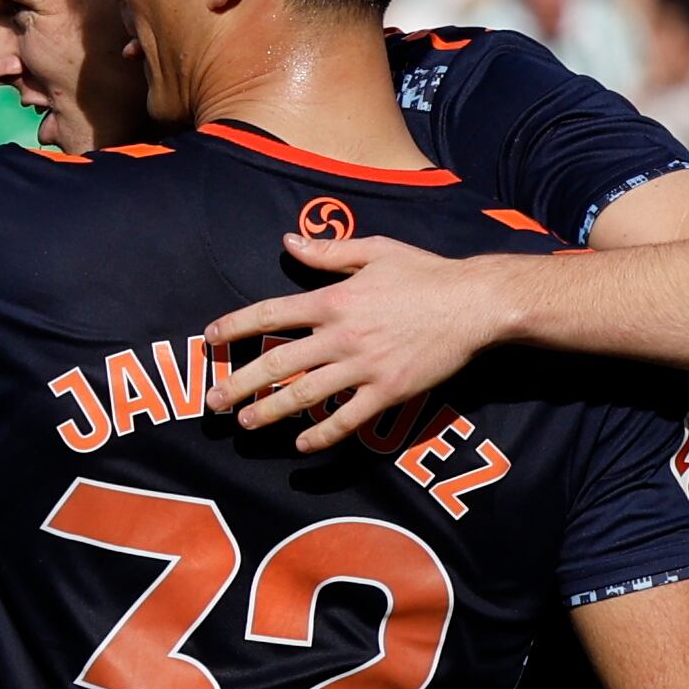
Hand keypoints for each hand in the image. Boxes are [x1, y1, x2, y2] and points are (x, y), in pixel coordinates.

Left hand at [206, 236, 515, 453]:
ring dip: (270, 411)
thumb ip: (328, 251)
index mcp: (334, 300)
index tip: (212, 338)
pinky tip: (301, 445)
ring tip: (244, 423)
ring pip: (305, 395)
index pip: (271, 313)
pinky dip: (322, 435)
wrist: (476, 304)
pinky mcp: (389, 391)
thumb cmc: (426, 273)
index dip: (237, 326)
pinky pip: (348, 418)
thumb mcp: (376, 250)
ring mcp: (364, 367)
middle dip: (240, 382)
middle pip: (278, 362)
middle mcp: (342, 335)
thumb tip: (288, 242)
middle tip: (212, 400)